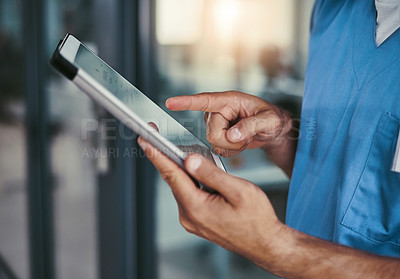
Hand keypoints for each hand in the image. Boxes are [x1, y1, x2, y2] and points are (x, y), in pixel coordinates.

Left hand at [137, 136, 283, 264]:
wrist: (265, 244)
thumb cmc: (257, 219)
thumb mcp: (239, 191)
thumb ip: (212, 174)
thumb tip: (189, 160)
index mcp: (197, 208)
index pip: (172, 175)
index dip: (157, 155)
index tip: (145, 140)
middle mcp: (189, 216)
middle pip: (174, 180)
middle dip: (166, 158)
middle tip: (158, 139)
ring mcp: (192, 220)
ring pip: (181, 187)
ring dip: (181, 170)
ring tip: (183, 153)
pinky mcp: (198, 221)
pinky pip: (188, 196)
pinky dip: (189, 181)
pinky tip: (195, 172)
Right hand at [166, 91, 292, 156]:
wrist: (273, 130)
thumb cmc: (273, 119)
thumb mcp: (269, 120)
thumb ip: (251, 126)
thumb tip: (232, 135)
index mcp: (229, 100)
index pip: (205, 100)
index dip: (187, 102)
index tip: (170, 103)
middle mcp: (219, 110)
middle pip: (211, 133)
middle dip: (230, 141)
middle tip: (246, 137)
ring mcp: (216, 123)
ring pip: (213, 142)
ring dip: (232, 146)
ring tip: (244, 138)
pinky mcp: (217, 134)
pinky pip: (216, 148)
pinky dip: (230, 150)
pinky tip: (239, 143)